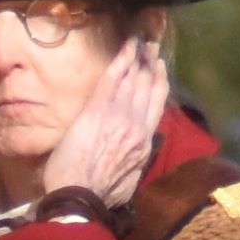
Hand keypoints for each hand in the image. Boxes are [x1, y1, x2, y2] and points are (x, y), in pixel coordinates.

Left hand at [32, 24, 173, 203]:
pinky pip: (113, 78)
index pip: (156, 106)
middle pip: (148, 88)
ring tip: (142, 42)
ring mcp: (120, 115)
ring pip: (134, 80)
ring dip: (139, 57)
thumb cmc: (98, 195)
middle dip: (151, 64)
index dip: (159, 83)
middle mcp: (138, 125)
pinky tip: (127, 45)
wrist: (79, 197)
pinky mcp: (98, 109)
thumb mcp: (128, 181)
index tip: (160, 69)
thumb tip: (138, 152)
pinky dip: (122, 59)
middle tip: (152, 46)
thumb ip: (136, 161)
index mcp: (144, 143)